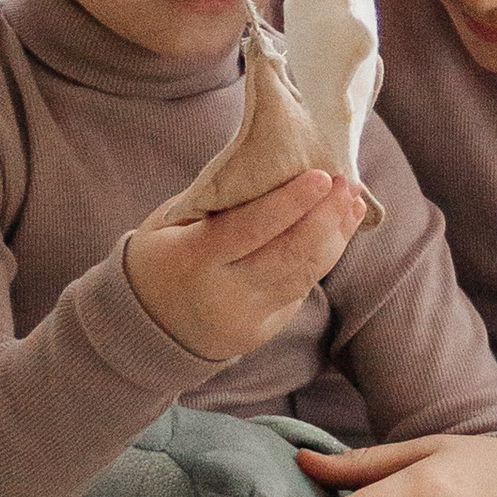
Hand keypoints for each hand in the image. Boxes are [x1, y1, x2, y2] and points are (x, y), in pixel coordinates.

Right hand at [122, 167, 353, 364]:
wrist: (145, 328)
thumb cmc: (159, 257)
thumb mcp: (170, 224)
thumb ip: (216, 202)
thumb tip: (275, 167)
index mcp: (193, 261)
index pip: (249, 230)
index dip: (288, 204)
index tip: (320, 177)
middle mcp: (225, 295)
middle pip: (289, 255)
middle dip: (325, 217)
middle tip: (346, 182)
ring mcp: (248, 318)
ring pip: (305, 274)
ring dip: (335, 235)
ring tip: (351, 201)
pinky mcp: (265, 330)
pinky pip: (301, 289)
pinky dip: (323, 257)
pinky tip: (337, 229)